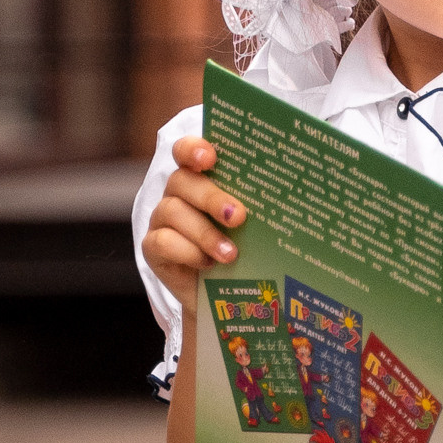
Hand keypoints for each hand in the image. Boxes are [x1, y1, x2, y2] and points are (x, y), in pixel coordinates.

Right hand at [143, 139, 248, 307]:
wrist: (225, 293)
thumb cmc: (244, 248)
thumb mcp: (254, 225)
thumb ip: (260, 205)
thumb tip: (289, 198)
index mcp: (202, 177)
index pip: (186, 151)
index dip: (193, 149)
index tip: (210, 158)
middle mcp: (178, 193)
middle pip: (182, 180)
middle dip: (211, 198)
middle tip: (238, 216)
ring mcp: (162, 219)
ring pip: (173, 211)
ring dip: (205, 233)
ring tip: (230, 253)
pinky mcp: (153, 247)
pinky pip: (163, 242)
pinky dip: (188, 252)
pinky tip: (208, 263)